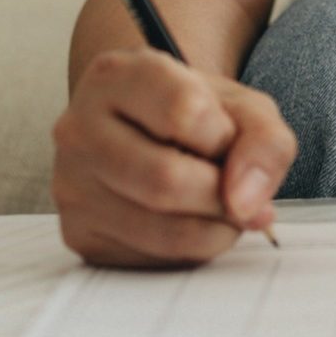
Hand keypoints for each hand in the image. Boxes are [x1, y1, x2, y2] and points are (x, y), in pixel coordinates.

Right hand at [51, 47, 295, 265]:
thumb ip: (265, 143)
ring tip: (218, 206)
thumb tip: (246, 205)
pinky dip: (191, 250)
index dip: (223, 136)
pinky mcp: (77, 233)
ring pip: (163, 231)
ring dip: (215, 228)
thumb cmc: (198, 118)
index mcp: (115, 76)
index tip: (225, 138)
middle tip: (235, 189)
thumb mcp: (243, 108)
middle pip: (166, 181)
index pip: (184, 112)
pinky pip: (151, 260)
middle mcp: (78, 128)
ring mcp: (70, 184)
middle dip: (222, 195)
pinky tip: (188, 221)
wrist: (150, 133)